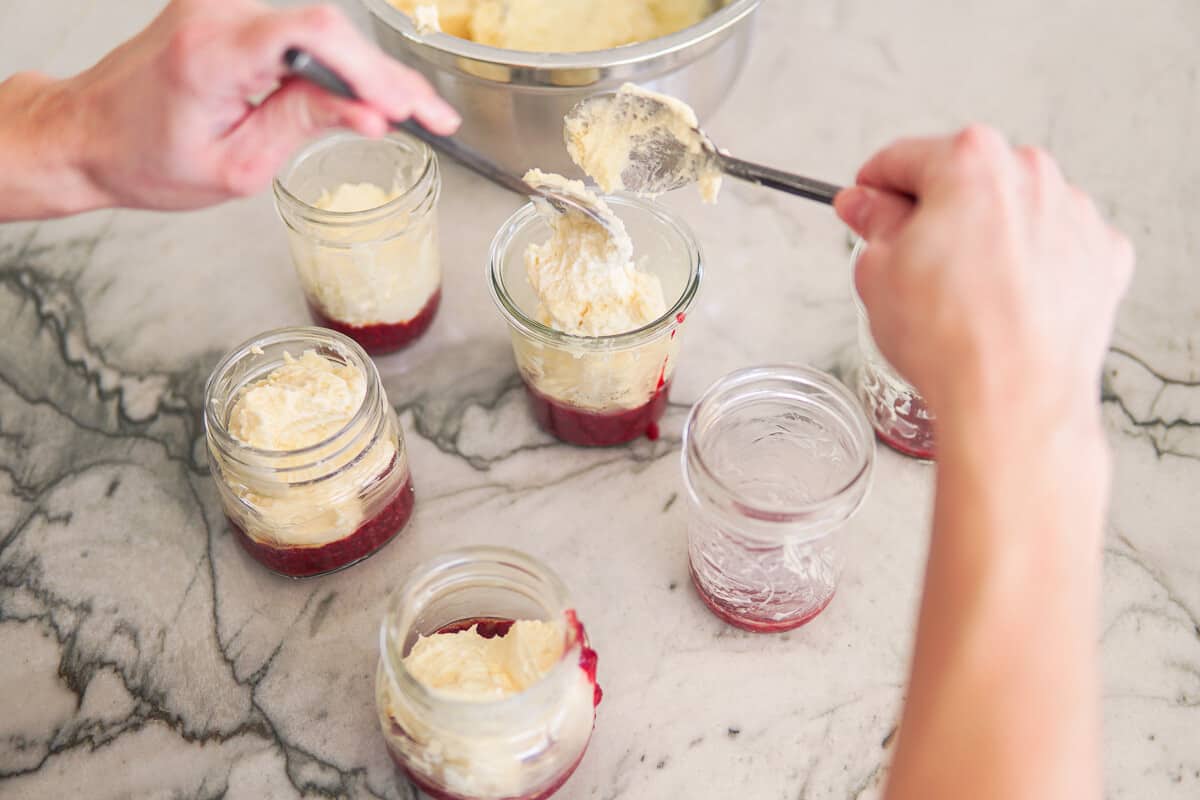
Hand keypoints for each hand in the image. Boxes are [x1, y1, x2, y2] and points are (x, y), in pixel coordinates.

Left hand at [9, 0, 458, 215]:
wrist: (90, 133)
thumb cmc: (146, 158)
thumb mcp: (237, 164)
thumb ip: (305, 126)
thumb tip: (370, 114)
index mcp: (214, 51)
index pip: (316, 36)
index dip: (376, 72)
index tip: (412, 111)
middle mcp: (218, 12)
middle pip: (329, 28)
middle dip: (387, 77)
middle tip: (434, 117)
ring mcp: (222, 4)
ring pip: (322, 27)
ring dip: (369, 70)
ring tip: (416, 110)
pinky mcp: (229, 11)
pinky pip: (300, 29)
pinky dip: (340, 61)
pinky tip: (371, 91)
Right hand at [835, 126, 1133, 434]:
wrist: (1015, 399)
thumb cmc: (950, 340)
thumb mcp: (878, 272)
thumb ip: (872, 223)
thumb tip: (864, 205)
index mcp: (970, 163)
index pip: (903, 159)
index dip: (873, 188)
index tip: (866, 206)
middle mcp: (1031, 175)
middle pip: (966, 179)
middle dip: (935, 212)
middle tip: (911, 261)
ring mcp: (1074, 214)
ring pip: (1014, 210)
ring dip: (986, 236)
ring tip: (964, 293)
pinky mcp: (1102, 256)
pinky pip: (1055, 245)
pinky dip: (1030, 264)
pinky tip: (1006, 301)